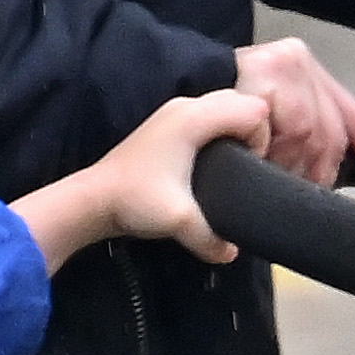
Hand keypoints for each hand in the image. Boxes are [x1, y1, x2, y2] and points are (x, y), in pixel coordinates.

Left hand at [16, 86, 274, 266]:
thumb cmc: (136, 200)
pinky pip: (209, 113)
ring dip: (236, 129)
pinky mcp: (167, 122)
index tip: (249, 168)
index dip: (260, 140)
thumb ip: (211, 238)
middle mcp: (186, 105)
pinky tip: (211, 160)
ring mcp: (174, 110)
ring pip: (225, 104)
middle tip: (244, 165)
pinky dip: (220, 129)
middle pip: (241, 101)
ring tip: (229, 164)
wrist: (94, 199)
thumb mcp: (179, 221)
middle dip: (253, 131)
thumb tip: (231, 253)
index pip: (253, 111)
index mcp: (193, 119)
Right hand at [227, 38, 354, 207]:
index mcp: (311, 74)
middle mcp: (303, 61)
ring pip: (314, 138)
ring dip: (288, 167)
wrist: (162, 101)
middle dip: (314, 176)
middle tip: (283, 190)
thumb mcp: (268, 134)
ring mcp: (288, 63)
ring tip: (259, 169)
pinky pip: (290, 129)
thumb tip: (335, 185)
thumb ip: (305, 144)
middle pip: (334, 137)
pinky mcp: (269, 71)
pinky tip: (254, 152)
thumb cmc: (210, 126)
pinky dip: (272, 150)